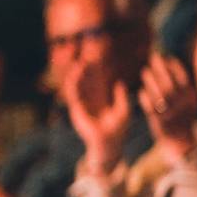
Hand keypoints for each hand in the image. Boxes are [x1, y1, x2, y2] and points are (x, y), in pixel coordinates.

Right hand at [62, 60, 133, 174]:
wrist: (108, 145)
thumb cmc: (117, 131)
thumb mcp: (123, 111)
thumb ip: (121, 98)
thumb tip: (120, 84)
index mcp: (102, 99)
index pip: (99, 79)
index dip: (100, 68)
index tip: (101, 55)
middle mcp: (91, 99)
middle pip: (88, 78)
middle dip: (88, 66)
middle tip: (89, 51)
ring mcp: (83, 103)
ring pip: (79, 83)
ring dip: (79, 71)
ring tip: (82, 59)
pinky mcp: (77, 109)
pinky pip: (73, 93)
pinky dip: (73, 81)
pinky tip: (76, 71)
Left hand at [136, 53, 196, 160]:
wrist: (180, 141)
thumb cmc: (182, 116)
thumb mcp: (188, 101)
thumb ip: (182, 86)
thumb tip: (171, 63)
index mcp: (191, 98)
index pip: (183, 78)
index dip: (174, 66)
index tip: (166, 57)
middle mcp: (182, 105)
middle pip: (170, 84)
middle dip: (161, 69)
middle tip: (152, 58)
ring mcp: (171, 113)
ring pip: (160, 94)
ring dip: (151, 80)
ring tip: (145, 71)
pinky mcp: (159, 121)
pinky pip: (150, 107)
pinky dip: (145, 97)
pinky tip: (141, 91)